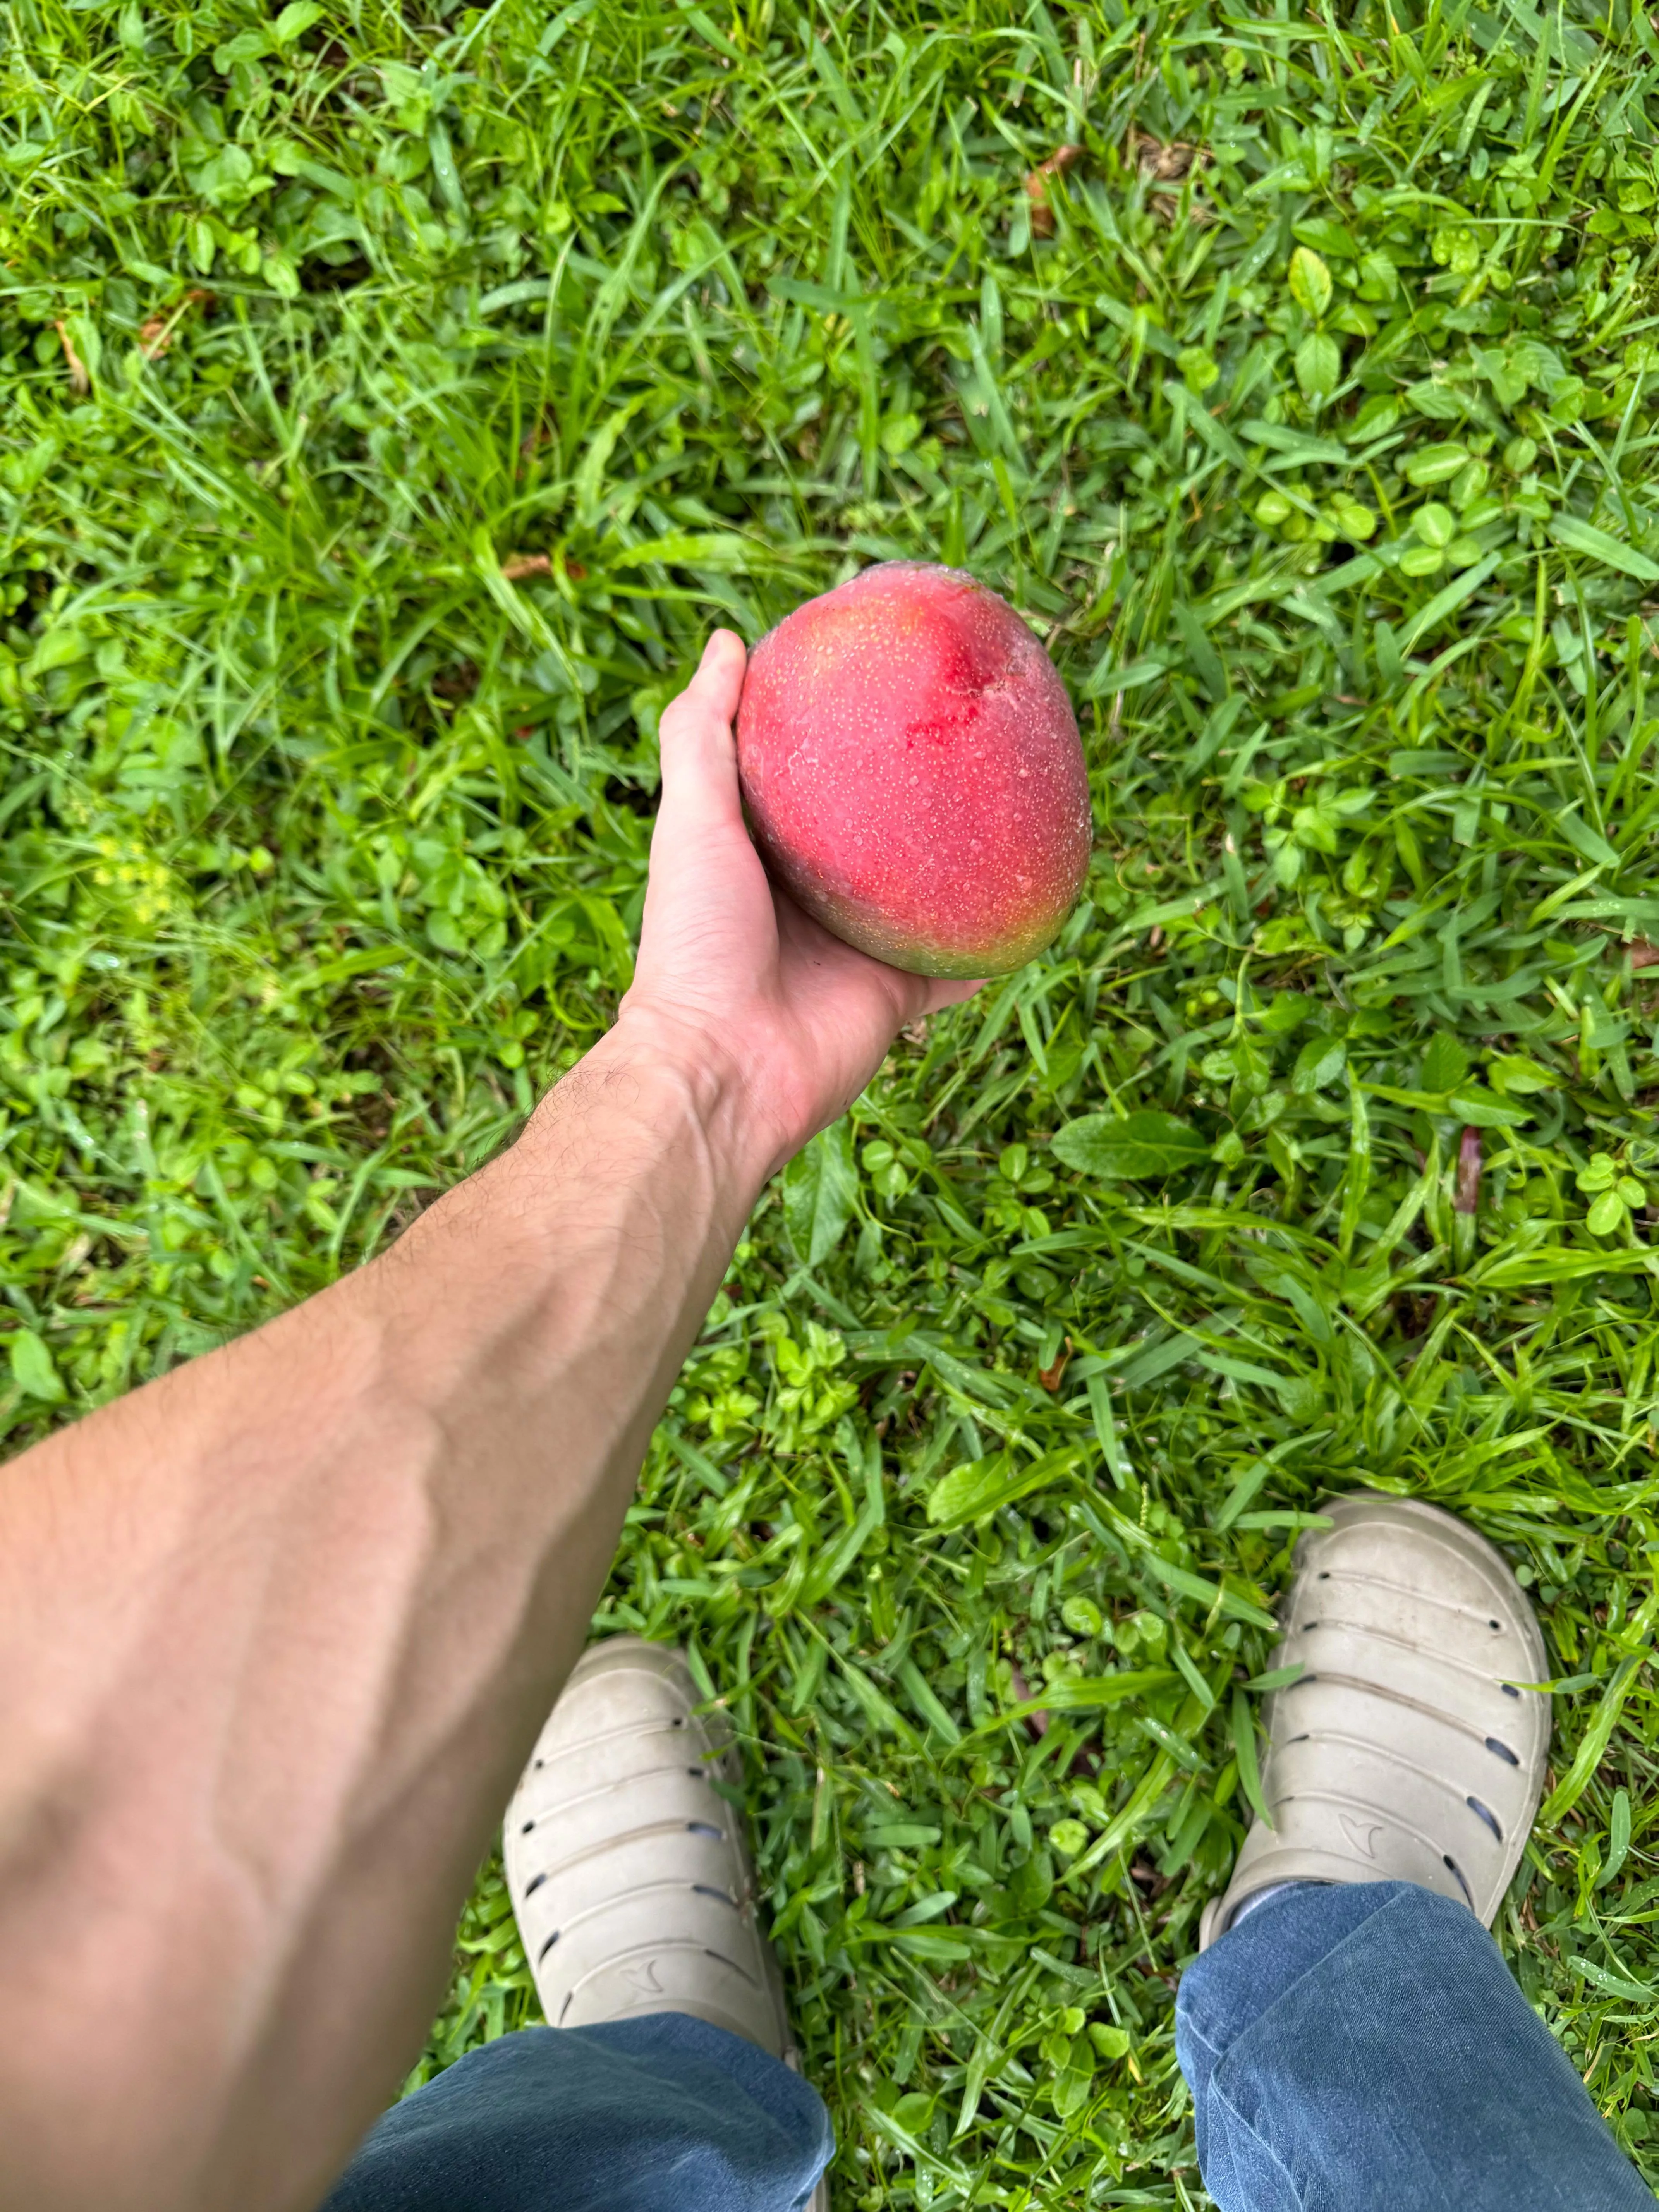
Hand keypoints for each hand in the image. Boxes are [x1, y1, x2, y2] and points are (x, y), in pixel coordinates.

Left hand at [615, 630, 980, 1179]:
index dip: (845, 735)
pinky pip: (963, 960)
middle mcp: (816, 898)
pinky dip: (997, 936)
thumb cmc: (698, 939)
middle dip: (921, 795)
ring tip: (1019, 803)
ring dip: (970, 861)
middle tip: (972, 735)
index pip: (813, 781)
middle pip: (881, 833)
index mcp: (766, 854)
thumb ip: (701, 733)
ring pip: (930, 894)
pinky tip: (1035, 895)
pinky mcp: (902, 993)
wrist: (726, 1066)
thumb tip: (728, 642)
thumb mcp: (692, 818)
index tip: (887, 682)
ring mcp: (862, 946)